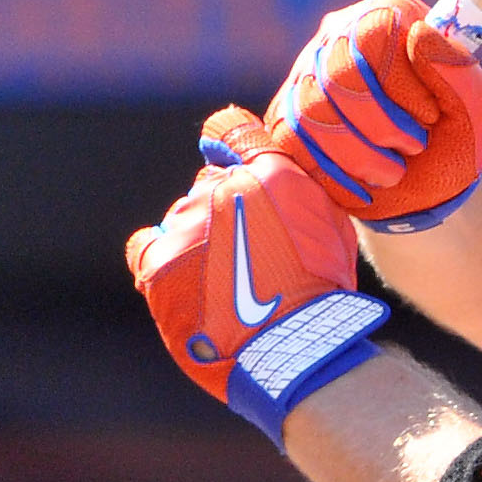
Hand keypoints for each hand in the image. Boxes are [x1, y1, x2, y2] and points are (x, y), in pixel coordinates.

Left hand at [126, 107, 388, 441]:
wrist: (295, 350)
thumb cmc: (324, 296)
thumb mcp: (333, 230)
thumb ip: (299, 197)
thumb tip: (278, 187)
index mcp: (271, 173)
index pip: (230, 131)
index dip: (230, 145)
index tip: (233, 161)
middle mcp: (221, 189)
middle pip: (209, 184)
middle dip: (228, 210)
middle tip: (254, 253)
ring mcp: (185, 225)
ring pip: (184, 217)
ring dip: (201, 240)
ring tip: (229, 283)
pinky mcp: (158, 263)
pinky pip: (148, 245)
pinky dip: (163, 256)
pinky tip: (183, 277)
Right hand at [265, 0, 481, 233]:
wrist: (426, 189)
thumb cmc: (454, 139)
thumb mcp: (476, 111)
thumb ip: (459, 72)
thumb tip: (421, 35)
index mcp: (389, 16)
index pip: (374, 31)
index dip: (402, 83)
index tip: (431, 115)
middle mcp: (339, 35)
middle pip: (339, 74)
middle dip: (383, 126)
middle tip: (414, 146)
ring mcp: (305, 73)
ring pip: (312, 111)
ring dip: (362, 155)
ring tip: (394, 170)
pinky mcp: (283, 114)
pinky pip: (292, 140)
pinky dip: (335, 172)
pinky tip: (363, 179)